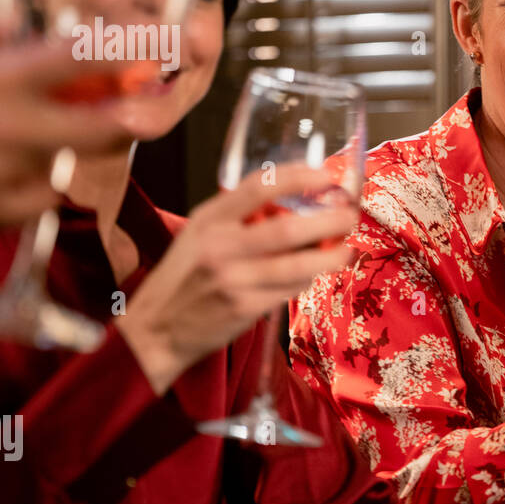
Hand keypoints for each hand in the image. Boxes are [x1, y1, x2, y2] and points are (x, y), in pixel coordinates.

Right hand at [0, 10, 127, 225]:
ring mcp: (9, 174)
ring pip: (77, 160)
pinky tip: (15, 164)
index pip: (86, 56)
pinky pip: (45, 195)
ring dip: (76, 143)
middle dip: (140, 116)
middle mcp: (14, 127)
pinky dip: (42, 179)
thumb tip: (20, 22)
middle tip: (147, 104)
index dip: (137, 46)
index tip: (173, 40)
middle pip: (110, 126)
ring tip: (36, 127)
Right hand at [116, 163, 356, 393]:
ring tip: (346, 249)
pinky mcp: (244, 308)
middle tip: (349, 216)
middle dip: (327, 221)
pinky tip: (317, 272)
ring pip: (296, 265)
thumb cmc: (184, 276)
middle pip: (286, 229)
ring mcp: (233, 279)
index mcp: (208, 220)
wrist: (156, 329)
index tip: (324, 174)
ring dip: (329, 256)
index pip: (256, 187)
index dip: (296, 176)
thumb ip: (237, 216)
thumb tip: (291, 199)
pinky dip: (308, 279)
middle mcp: (220, 247)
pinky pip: (289, 289)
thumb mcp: (199, 233)